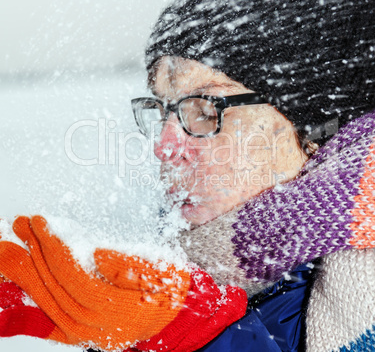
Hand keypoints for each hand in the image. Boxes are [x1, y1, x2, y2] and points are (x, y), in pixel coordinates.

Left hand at [0, 216, 246, 350]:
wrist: (179, 312)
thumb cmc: (171, 286)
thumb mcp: (161, 271)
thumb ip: (132, 265)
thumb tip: (99, 255)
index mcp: (114, 307)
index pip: (72, 273)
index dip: (54, 246)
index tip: (41, 223)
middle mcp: (95, 323)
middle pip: (53, 287)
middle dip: (32, 254)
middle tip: (17, 228)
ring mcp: (87, 330)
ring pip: (49, 300)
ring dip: (29, 271)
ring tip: (14, 246)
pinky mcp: (86, 330)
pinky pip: (52, 318)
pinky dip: (35, 300)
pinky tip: (24, 284)